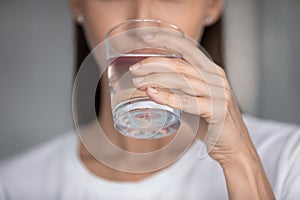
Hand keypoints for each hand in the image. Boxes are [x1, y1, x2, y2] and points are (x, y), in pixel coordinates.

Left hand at [129, 33, 274, 198]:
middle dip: (154, 63)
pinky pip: (187, 101)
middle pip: (181, 63)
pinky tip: (152, 93)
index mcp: (212, 71)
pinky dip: (167, 97)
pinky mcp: (217, 110)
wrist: (235, 147)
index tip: (148, 37)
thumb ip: (182, 89)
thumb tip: (153, 84)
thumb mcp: (197, 99)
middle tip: (135, 69)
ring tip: (137, 83)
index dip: (168, 40)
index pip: (188, 48)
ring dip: (156, 79)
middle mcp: (216, 78)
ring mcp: (218, 93)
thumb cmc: (212, 123)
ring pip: (182, 79)